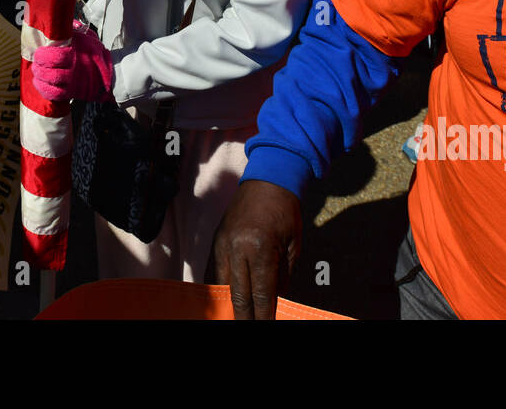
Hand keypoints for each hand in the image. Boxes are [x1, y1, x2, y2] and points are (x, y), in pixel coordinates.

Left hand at [31, 20, 114, 102]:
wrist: (110, 75)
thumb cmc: (97, 54)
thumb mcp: (89, 37)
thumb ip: (75, 30)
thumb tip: (64, 22)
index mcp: (78, 53)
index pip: (56, 57)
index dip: (43, 55)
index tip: (39, 51)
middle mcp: (75, 70)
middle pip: (50, 71)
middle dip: (39, 66)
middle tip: (37, 61)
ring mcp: (73, 83)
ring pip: (50, 83)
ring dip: (39, 77)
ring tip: (37, 70)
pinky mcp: (71, 93)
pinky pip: (54, 94)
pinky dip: (43, 89)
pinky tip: (39, 82)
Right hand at [207, 180, 304, 319]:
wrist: (269, 178)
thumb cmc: (286, 212)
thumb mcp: (293, 246)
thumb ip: (283, 276)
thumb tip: (277, 301)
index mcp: (260, 248)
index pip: (261, 293)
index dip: (264, 315)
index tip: (266, 325)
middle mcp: (237, 247)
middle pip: (238, 294)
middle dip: (244, 316)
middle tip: (250, 326)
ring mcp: (222, 243)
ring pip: (221, 284)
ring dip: (229, 305)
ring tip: (235, 317)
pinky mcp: (215, 239)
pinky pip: (212, 270)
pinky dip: (217, 287)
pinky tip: (221, 301)